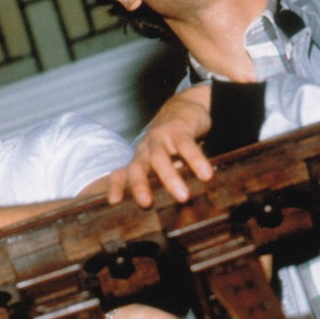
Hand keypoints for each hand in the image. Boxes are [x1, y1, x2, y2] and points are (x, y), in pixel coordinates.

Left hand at [107, 85, 213, 206]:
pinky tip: (205, 175)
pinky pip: (186, 146)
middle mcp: (146, 150)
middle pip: (137, 168)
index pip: (122, 174)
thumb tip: (171, 211)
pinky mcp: (179, 130)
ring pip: (160, 158)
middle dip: (139, 186)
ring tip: (183, 197)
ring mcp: (160, 139)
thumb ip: (162, 182)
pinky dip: (196, 160)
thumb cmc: (171, 143)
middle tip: (146, 204)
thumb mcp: (163, 162)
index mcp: (140, 160)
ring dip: (170, 178)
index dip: (116, 186)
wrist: (184, 107)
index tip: (114, 202)